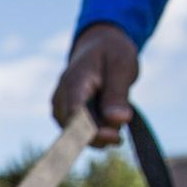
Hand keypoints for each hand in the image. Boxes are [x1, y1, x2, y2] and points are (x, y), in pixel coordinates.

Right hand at [52, 23, 139, 146]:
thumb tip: (119, 119)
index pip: (75, 116)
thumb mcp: (122, 66)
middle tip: (126, 116)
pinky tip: (112, 116)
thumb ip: (118, 93)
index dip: (93, 131)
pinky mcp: (66, 119)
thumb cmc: (111, 54)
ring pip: (81, 136)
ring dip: (104, 131)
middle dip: (105, 132)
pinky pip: (83, 135)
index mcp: (73, 83)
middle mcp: (61, 100)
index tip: (116, 138)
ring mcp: (60, 111)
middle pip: (78, 131)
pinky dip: (101, 131)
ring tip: (118, 107)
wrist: (98, 48)